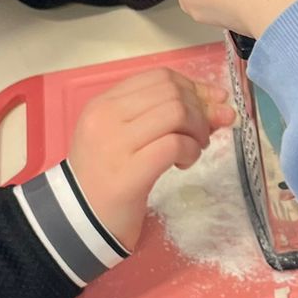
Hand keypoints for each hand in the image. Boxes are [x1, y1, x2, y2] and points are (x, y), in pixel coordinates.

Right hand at [66, 69, 233, 249]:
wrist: (80, 219)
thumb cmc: (107, 176)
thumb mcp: (128, 137)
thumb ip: (163, 116)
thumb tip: (217, 103)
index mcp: (103, 103)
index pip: (158, 78)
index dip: (192, 87)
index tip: (210, 104)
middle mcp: (106, 116)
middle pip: (171, 92)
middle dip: (200, 110)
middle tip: (202, 135)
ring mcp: (115, 143)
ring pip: (176, 113)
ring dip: (197, 130)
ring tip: (194, 149)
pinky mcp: (129, 172)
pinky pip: (175, 144)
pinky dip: (191, 151)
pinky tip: (184, 164)